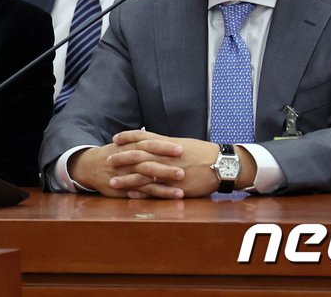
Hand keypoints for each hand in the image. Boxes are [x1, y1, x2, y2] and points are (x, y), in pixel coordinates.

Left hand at [72, 130, 246, 198]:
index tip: (114, 138)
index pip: (142, 137)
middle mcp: (166, 156)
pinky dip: (142, 192)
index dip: (127, 137)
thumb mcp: (182, 142)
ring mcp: (171, 172)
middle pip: (138, 156)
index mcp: (167, 143)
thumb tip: (149, 140)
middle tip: (108, 160)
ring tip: (112, 182)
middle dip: (121, 158)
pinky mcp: (177, 187)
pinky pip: (157, 191)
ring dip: (127, 179)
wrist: (222, 164)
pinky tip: (130, 195)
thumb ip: (164, 142)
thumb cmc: (203, 152)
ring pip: (144, 175)